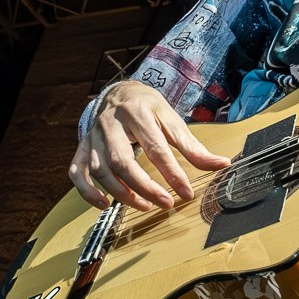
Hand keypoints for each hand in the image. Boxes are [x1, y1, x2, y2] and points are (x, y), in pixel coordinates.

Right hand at [69, 79, 229, 211]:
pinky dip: (87, 192)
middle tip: (165, 204)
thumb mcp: (172, 120)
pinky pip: (77, 172)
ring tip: (144, 206)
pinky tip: (104, 205)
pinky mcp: (82, 147)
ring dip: (121, 194)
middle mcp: (110, 124)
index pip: (155, 147)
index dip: (171, 173)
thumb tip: (221, 164)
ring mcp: (93, 137)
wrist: (120, 92)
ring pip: (100, 170)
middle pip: (122, 162)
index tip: (186, 193)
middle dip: (144, 187)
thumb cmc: (148, 108)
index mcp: (137, 112)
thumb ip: (193, 147)